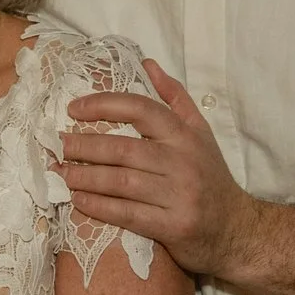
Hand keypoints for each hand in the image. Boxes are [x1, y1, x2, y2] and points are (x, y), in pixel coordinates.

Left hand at [61, 59, 263, 281]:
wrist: (237, 231)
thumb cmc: (211, 178)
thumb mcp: (200, 133)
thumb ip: (174, 98)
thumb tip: (147, 63)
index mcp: (185, 135)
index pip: (141, 109)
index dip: (104, 104)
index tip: (74, 109)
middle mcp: (182, 162)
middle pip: (124, 148)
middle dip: (85, 146)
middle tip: (57, 144)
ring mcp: (178, 195)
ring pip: (121, 182)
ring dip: (85, 177)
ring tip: (60, 172)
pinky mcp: (173, 226)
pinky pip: (128, 214)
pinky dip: (99, 207)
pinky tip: (78, 200)